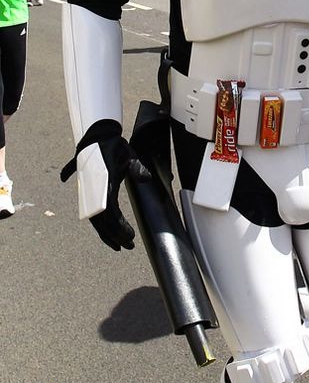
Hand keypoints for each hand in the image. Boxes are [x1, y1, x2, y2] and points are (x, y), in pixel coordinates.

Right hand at [90, 135, 150, 250]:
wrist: (97, 136)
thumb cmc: (114, 146)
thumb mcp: (128, 155)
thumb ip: (137, 168)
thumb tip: (145, 178)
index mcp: (104, 183)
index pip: (110, 212)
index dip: (118, 227)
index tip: (129, 237)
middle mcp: (94, 191)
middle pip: (102, 221)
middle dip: (114, 236)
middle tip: (128, 246)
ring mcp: (89, 192)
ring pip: (96, 220)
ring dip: (107, 234)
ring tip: (119, 246)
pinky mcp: (89, 193)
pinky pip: (94, 213)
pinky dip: (102, 225)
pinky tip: (108, 234)